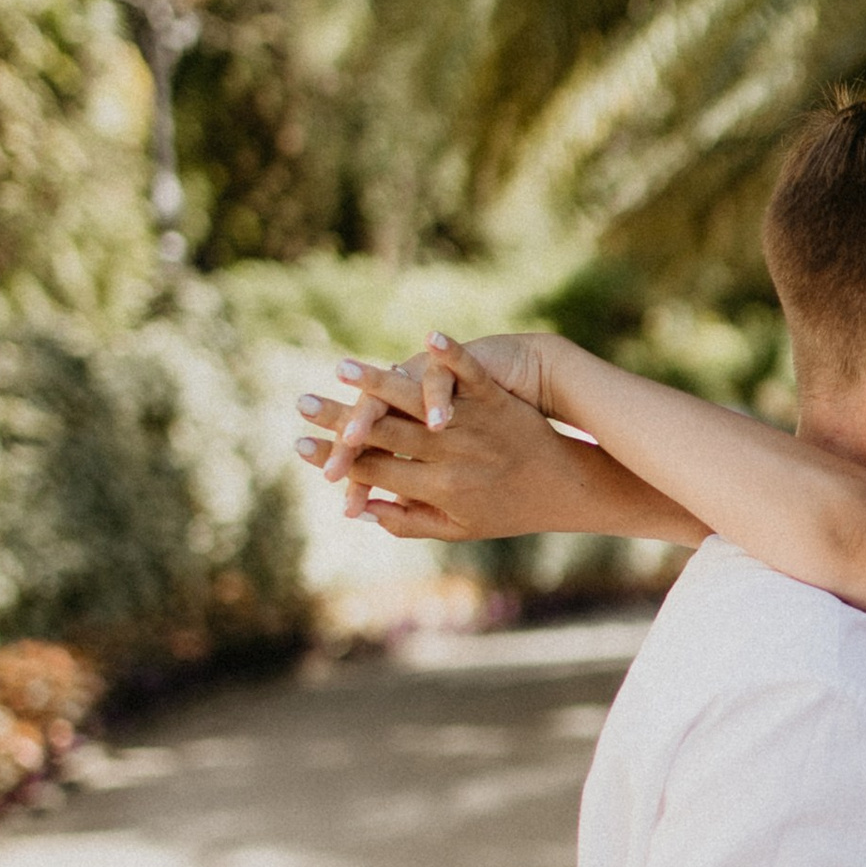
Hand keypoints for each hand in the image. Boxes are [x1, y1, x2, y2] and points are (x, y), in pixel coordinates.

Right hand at [294, 339, 612, 542]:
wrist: (566, 489)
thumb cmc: (509, 510)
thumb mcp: (459, 528)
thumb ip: (408, 522)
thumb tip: (361, 511)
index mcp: (435, 490)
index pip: (374, 471)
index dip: (335, 458)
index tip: (298, 443)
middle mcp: (448, 459)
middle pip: (384, 436)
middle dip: (339, 419)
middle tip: (301, 402)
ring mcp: (473, 428)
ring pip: (418, 403)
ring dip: (378, 384)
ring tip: (343, 368)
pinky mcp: (497, 402)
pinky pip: (471, 377)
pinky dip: (451, 357)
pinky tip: (429, 338)